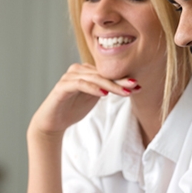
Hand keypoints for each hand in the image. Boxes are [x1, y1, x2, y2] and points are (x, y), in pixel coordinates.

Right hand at [29, 63, 143, 139]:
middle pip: (102, 74)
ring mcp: (68, 77)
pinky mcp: (62, 87)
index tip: (139, 86)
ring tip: (124, 92)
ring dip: (110, 84)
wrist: (53, 122)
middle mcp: (77, 70)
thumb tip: (131, 85)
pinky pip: (79, 84)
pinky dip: (93, 88)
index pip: (107, 73)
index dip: (123, 78)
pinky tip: (104, 94)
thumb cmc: (74, 108)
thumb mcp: (95, 97)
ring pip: (93, 78)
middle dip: (120, 81)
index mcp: (85, 71)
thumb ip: (107, 88)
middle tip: (135, 86)